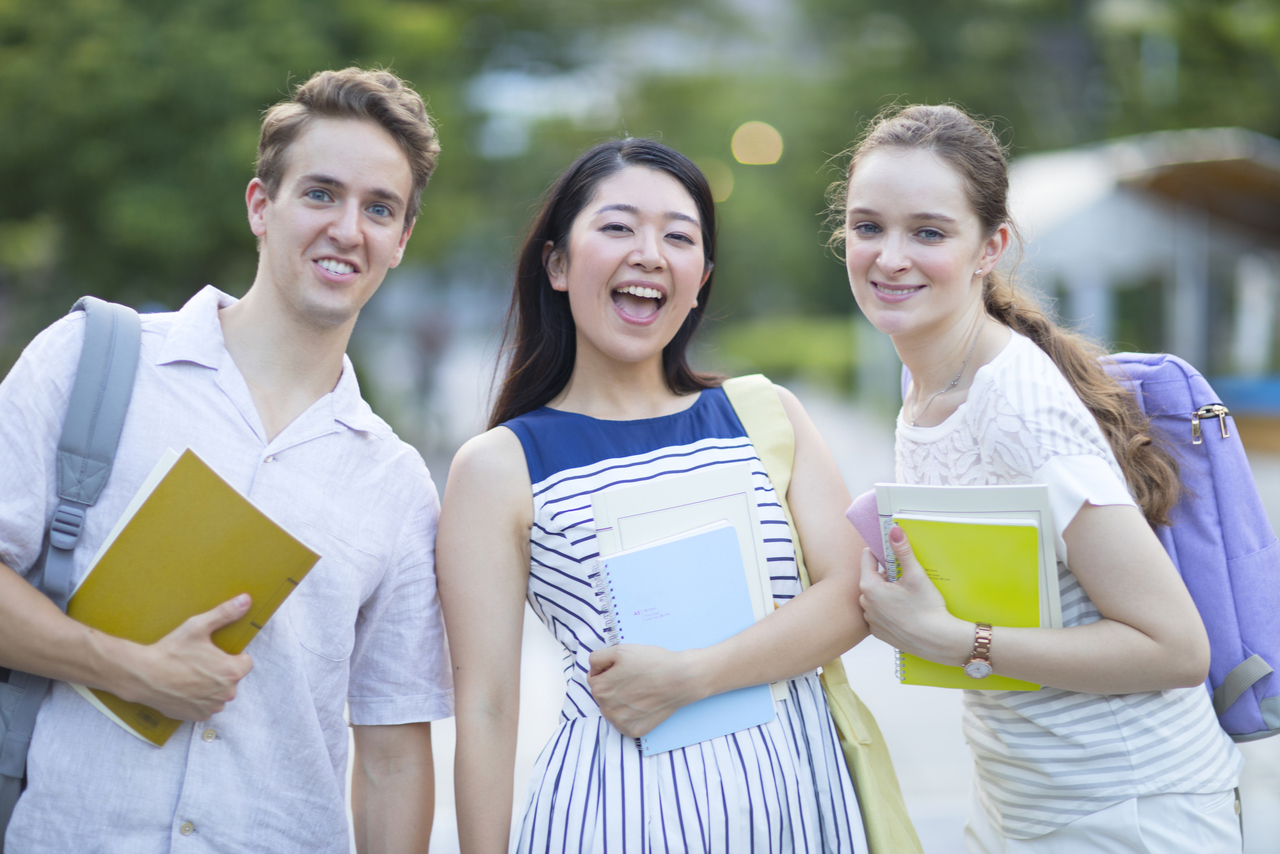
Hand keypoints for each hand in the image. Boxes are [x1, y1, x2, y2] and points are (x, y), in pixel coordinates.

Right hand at [122, 594, 255, 719]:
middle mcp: (226, 693)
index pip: (246, 662)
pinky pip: (206, 706)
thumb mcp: (198, 626)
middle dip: (220, 670)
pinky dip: (198, 699)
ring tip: (190, 674)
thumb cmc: (171, 651)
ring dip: (210, 686)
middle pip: (232, 678)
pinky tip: (184, 688)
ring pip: (219, 693)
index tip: (215, 652)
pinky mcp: (197, 716)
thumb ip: (226, 613)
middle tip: (199, 662)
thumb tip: (246, 600)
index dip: (232, 656)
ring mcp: (212, 707)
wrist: (143, 676)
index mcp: (231, 672)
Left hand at [587, 644, 703, 737]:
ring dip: (621, 701)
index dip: (608, 670)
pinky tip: (643, 704)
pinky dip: (631, 715)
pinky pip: (625, 723)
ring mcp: (620, 723)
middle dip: (613, 686)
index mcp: (599, 689)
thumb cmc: (652, 662)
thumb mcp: (619, 650)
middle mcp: (606, 710)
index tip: (624, 668)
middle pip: (603, 695)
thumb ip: (597, 658)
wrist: (680, 678)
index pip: (594, 678)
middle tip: (634, 678)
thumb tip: (593, 670)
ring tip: (639, 690)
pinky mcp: (633, 731)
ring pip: (613, 709)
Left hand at [858, 526, 969, 665]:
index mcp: (869, 586)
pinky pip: (879, 613)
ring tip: (908, 599)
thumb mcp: (915, 575)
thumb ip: (902, 551)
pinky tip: (905, 612)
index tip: (895, 558)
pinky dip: (889, 610)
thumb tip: (894, 530)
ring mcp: (870, 619)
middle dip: (887, 576)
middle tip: (906, 580)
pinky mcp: (878, 632)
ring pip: (875, 597)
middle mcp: (864, 603)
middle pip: (872, 578)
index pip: (867, 558)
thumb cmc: (926, 608)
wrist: (937, 641)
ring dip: (887, 593)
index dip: (882, 554)